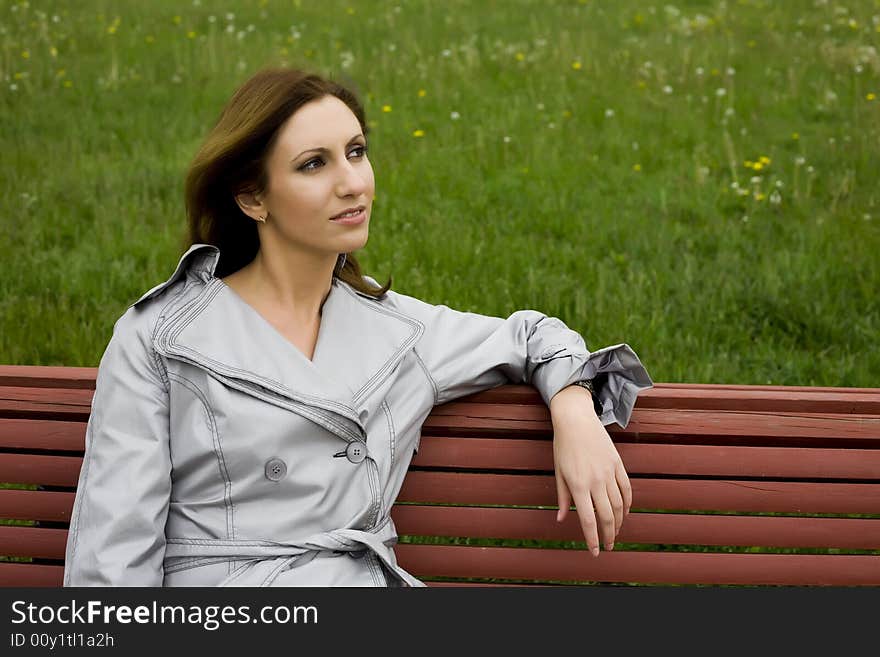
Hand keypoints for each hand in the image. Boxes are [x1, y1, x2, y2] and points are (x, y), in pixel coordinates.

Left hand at [549, 385, 631, 555]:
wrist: (576, 420)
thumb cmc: (563, 446)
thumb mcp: (558, 472)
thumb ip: (562, 498)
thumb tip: (562, 519)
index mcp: (578, 485)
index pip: (588, 520)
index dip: (592, 539)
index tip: (595, 552)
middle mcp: (595, 481)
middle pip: (607, 516)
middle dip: (608, 535)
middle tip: (608, 546)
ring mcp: (609, 472)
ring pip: (619, 505)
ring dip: (619, 523)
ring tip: (615, 532)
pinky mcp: (618, 464)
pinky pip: (626, 489)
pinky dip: (627, 504)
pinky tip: (624, 513)